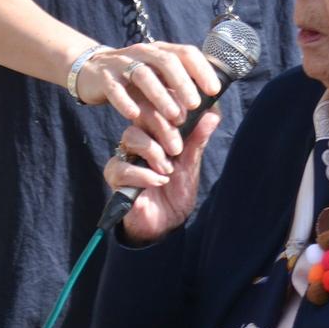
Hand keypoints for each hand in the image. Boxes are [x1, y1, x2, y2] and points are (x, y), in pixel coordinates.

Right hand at [77, 41, 219, 136]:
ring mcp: (122, 63)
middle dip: (183, 83)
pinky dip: (124, 101)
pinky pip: (115, 88)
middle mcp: (143, 52)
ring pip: (143, 75)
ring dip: (160, 96)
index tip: (214, 90)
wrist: (92, 73)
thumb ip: (180, 92)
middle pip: (166, 61)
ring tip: (173, 117)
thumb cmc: (134, 82)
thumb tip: (213, 112)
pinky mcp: (104, 77)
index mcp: (161, 51)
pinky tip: (133, 116)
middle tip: (195, 106)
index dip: (202, 70)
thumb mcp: (158, 81)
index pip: (186, 53)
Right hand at [107, 108, 220, 244]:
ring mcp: (124, 155)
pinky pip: (122, 167)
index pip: (158, 104)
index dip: (171, 106)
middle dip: (164, 128)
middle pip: (142, 113)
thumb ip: (199, 138)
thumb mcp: (191, 162)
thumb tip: (213, 112)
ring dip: (154, 151)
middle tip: (178, 148)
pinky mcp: (115, 176)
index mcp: (155, 130)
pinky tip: (159, 181)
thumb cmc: (177, 189)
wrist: (166, 223)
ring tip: (168, 170)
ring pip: (131, 136)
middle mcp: (138, 138)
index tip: (187, 118)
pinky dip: (144, 174)